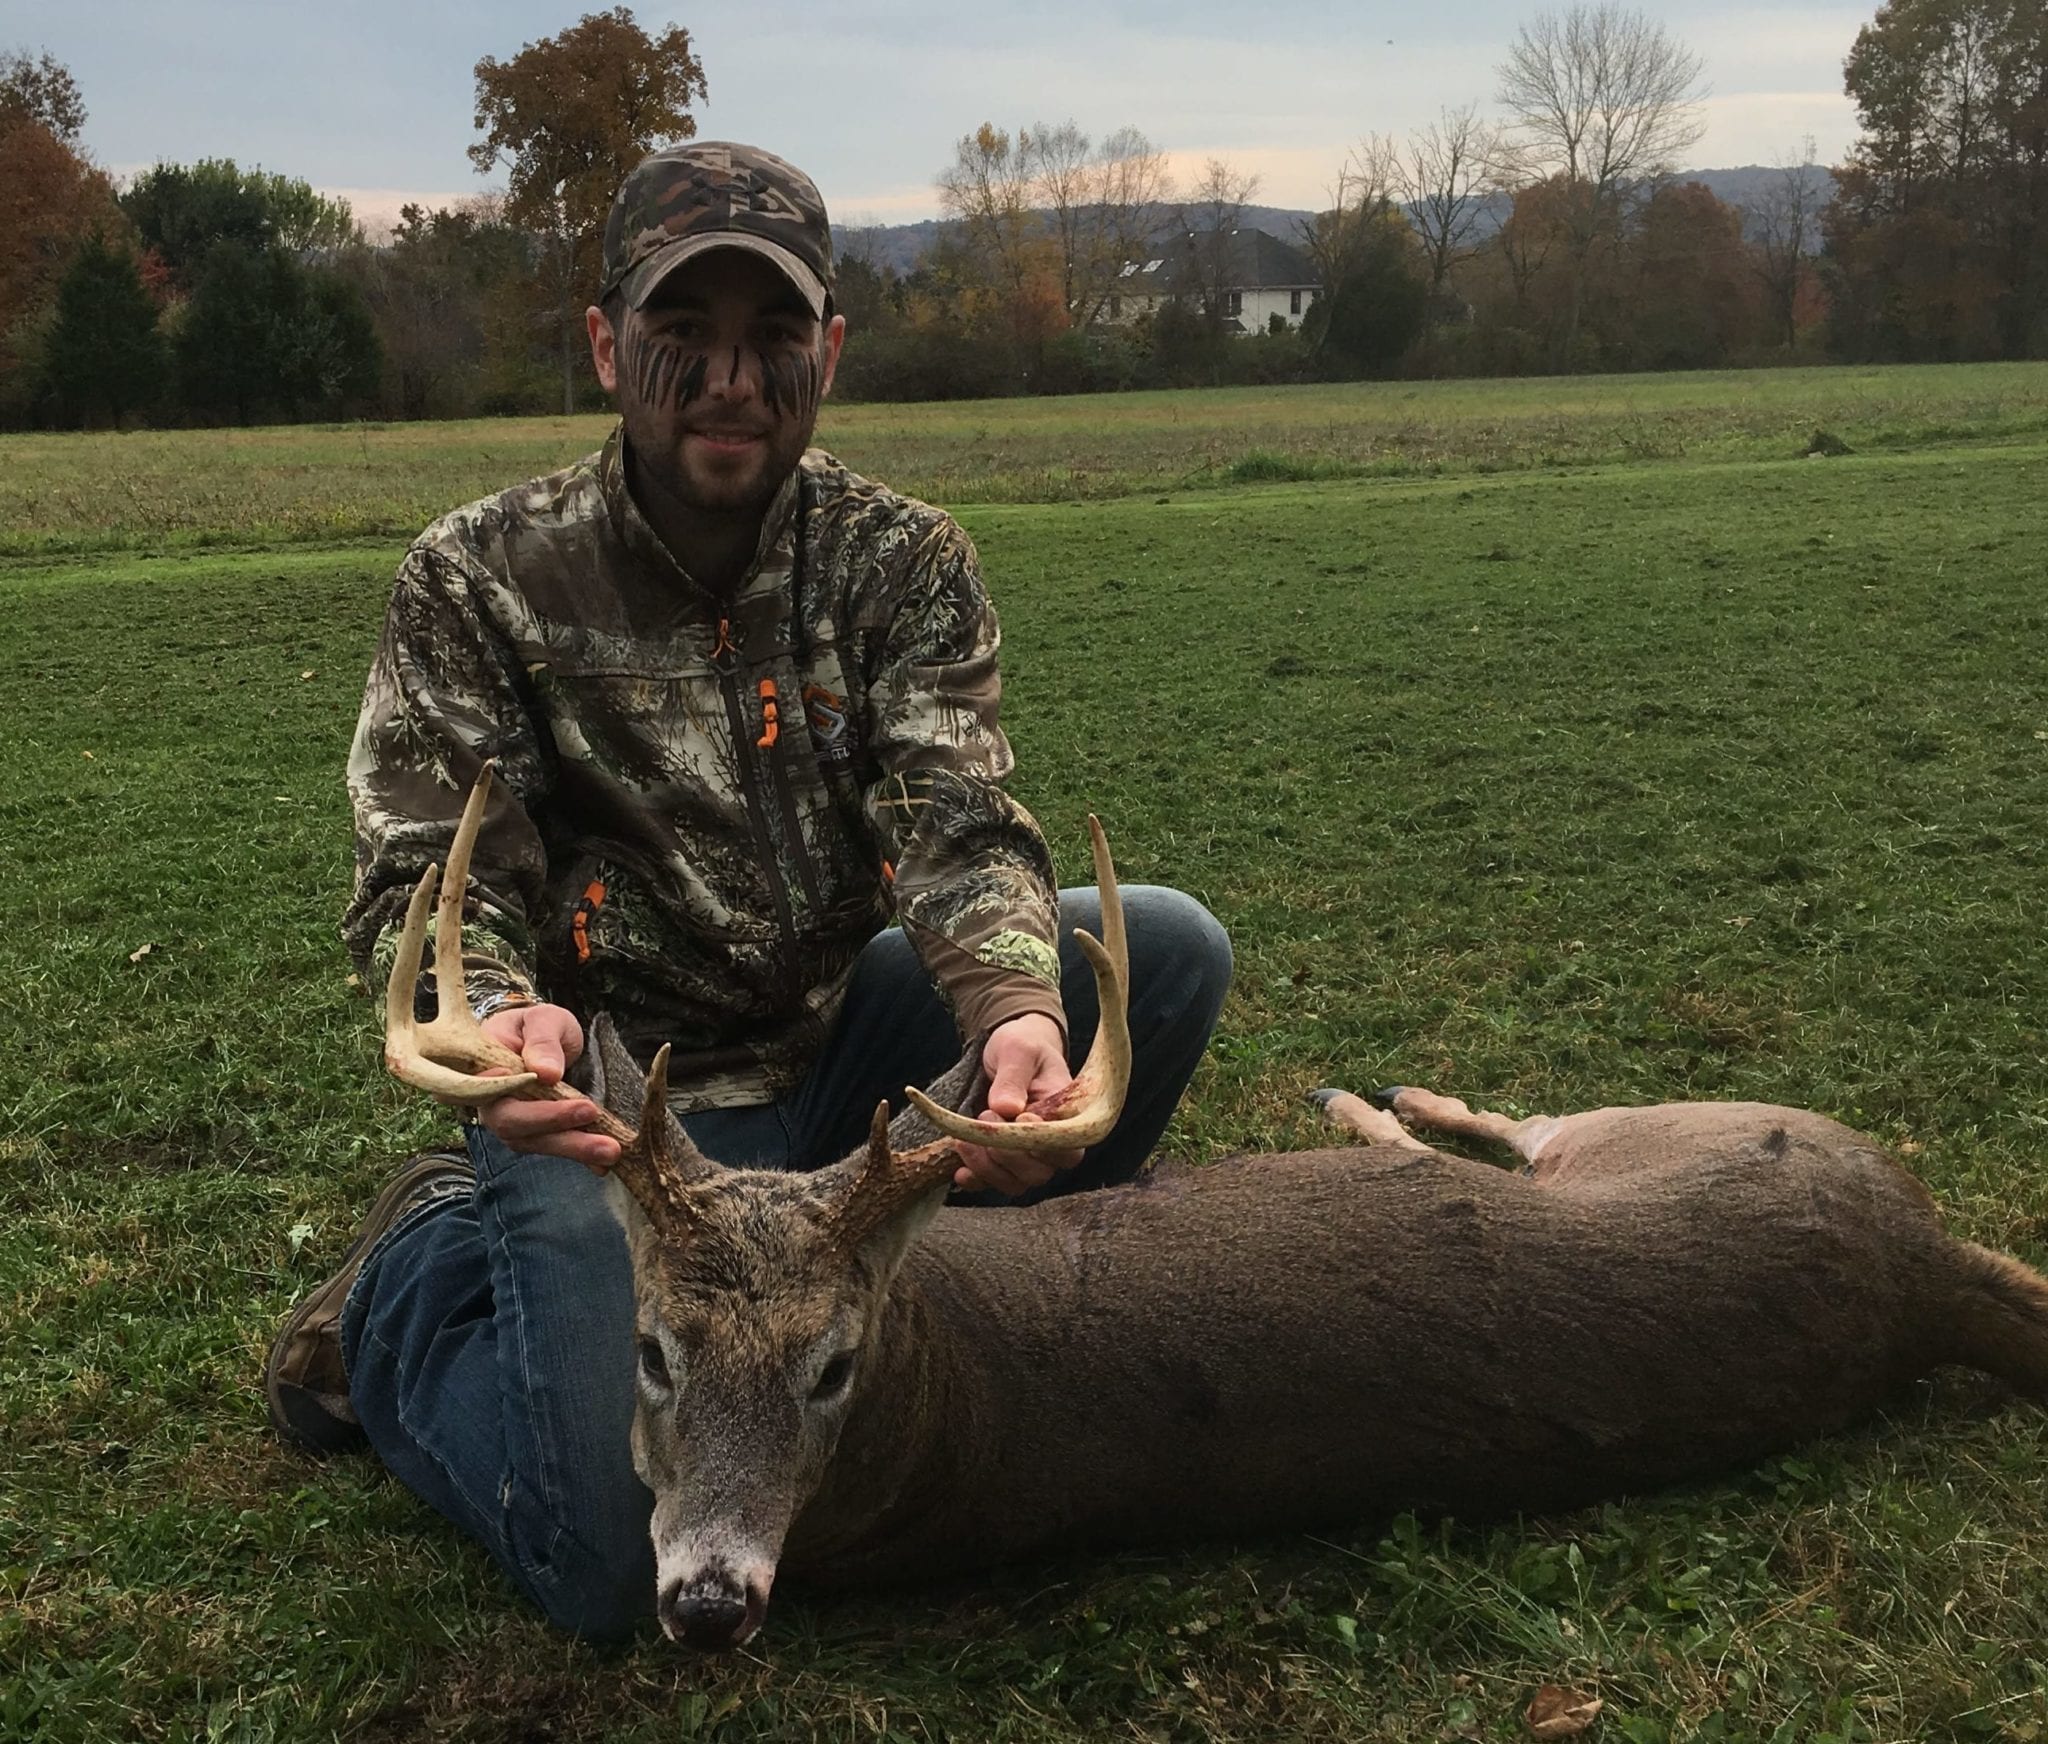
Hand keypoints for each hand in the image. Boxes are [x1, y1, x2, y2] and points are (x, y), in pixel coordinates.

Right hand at [473, 1003, 621, 1173]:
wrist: (546, 1040)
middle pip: (513, 1123)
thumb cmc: (539, 1026)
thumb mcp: (543, 1020)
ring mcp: (513, 1123)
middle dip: (554, 1123)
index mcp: (484, 1068)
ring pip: (536, 1142)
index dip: (505, 1092)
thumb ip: (543, 1041)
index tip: (543, 1083)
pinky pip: (556, 1148)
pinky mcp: (537, 1135)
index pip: (487, 1088)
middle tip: (592, 1115)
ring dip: (574, 1147)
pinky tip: (603, 1165)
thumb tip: (546, 1073)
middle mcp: (492, 1102)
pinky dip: (580, 1157)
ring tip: (610, 1149)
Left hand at [951, 1012, 1083, 1195]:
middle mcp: (1052, 1143)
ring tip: (962, 1139)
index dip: (1044, 1144)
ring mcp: (1029, 1156)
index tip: (1022, 1116)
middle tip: (984, 1116)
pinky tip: (959, 1172)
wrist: (1011, 1052)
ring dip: (987, 1168)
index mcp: (1067, 1116)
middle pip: (1039, 1172)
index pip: (1068, 1148)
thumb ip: (1014, 1077)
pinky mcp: (1005, 1161)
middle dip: (1007, 1153)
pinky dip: (976, 1180)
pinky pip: (994, 1182)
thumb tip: (1006, 1108)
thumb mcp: (1018, 1050)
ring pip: (1016, 1183)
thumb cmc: (1023, 1046)